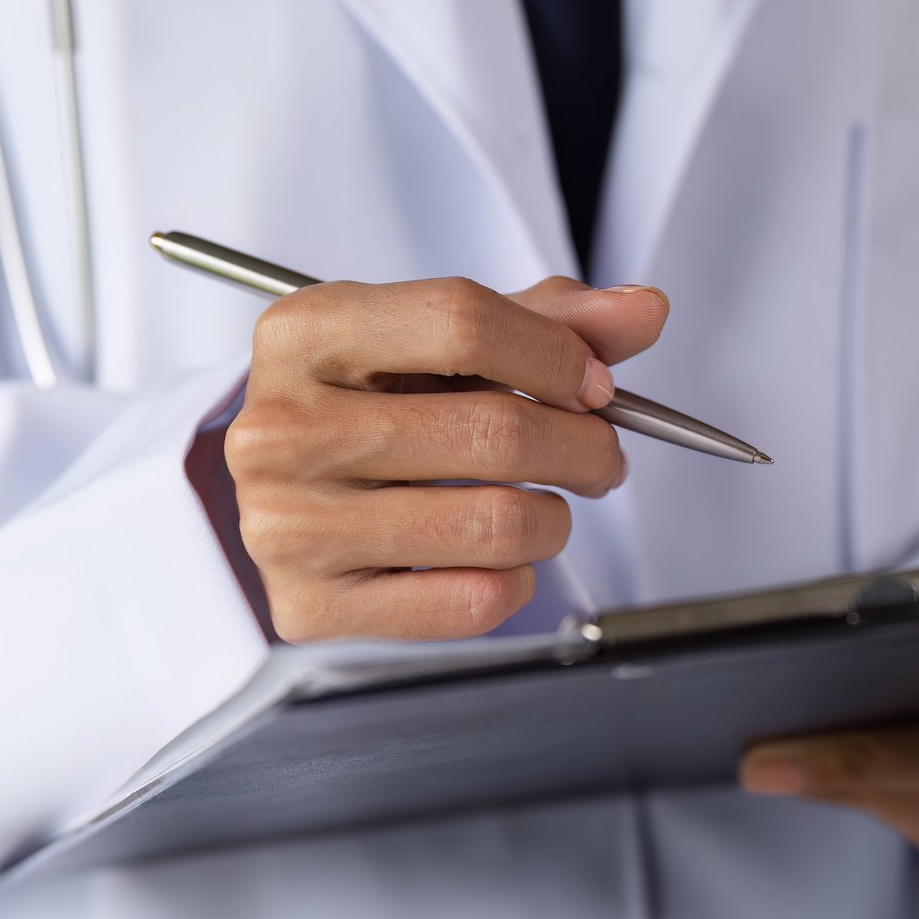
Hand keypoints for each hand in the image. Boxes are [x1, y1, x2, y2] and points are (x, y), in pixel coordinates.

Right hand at [222, 275, 669, 641]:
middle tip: (599, 456)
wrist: (279, 492)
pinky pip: (471, 601)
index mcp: (306, 334)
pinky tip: (500, 560)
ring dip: (555, 520)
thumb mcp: (436, 342)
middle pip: (493, 430)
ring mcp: (289, 524)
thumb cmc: (365, 405)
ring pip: (495, 524)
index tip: (596, 385)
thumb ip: (543, 319)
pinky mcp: (311, 606)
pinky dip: (516, 582)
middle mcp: (282, 428)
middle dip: (583, 446)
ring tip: (547, 510)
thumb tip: (639, 313)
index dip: (557, 354)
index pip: (462, 321)